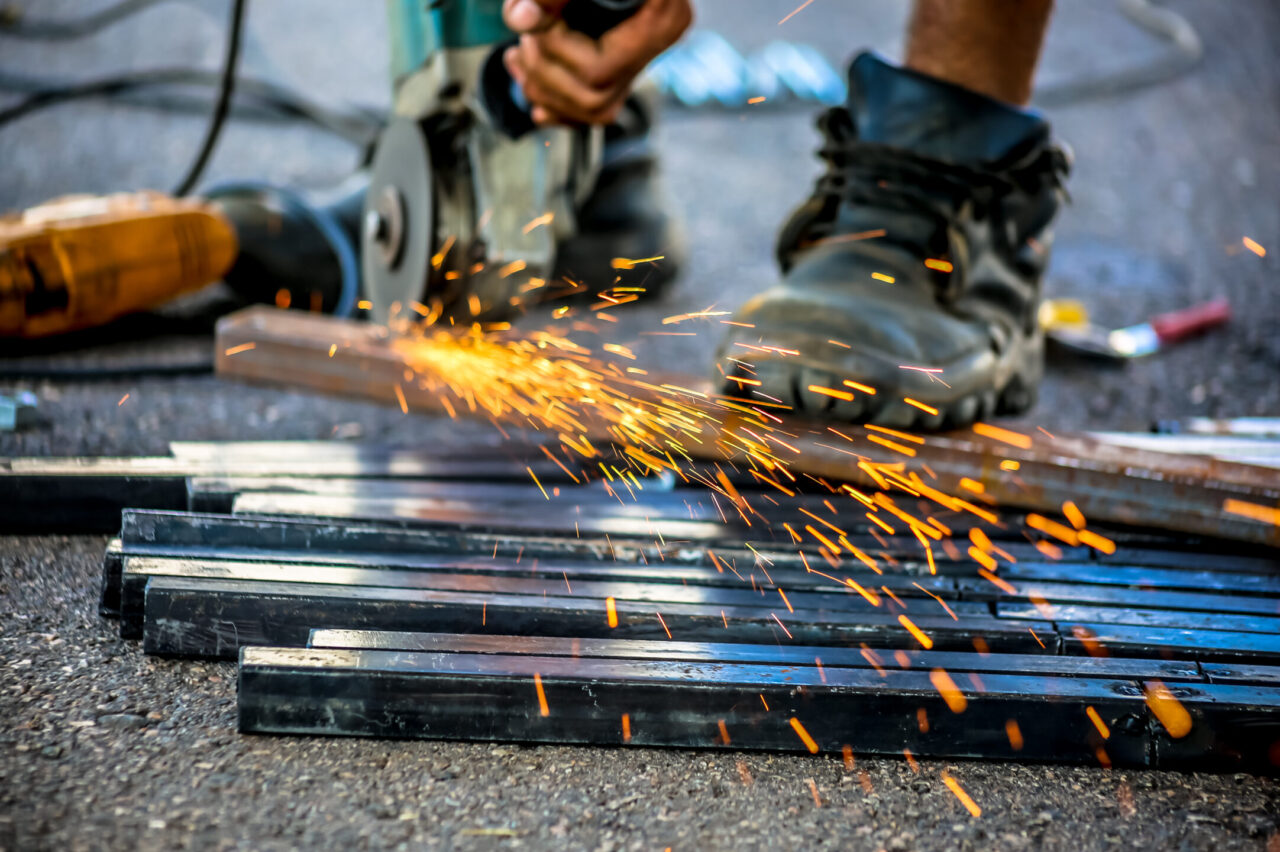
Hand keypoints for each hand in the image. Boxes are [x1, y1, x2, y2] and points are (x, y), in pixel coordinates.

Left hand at [502, 0, 691, 125]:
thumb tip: (522, 18)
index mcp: (662, 14)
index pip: (601, 66)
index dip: (556, 47)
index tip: (533, 16)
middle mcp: (658, 40)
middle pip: (596, 92)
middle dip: (545, 66)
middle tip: (526, 29)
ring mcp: (642, 56)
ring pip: (593, 107)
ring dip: (543, 85)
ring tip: (523, 49)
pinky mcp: (622, 65)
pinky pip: (593, 109)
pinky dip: (557, 104)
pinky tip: (532, 88)